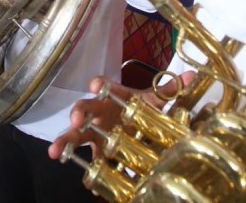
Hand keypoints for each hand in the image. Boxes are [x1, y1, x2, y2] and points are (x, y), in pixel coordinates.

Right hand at [47, 71, 194, 159]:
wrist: (130, 123)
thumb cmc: (136, 107)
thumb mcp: (152, 101)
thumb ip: (168, 91)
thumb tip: (190, 78)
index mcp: (113, 96)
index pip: (104, 86)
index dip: (99, 85)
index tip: (96, 85)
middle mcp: (99, 111)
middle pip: (85, 108)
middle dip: (79, 112)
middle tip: (76, 119)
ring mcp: (94, 131)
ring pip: (76, 133)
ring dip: (65, 139)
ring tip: (55, 150)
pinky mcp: (93, 149)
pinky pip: (82, 156)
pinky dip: (74, 162)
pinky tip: (66, 166)